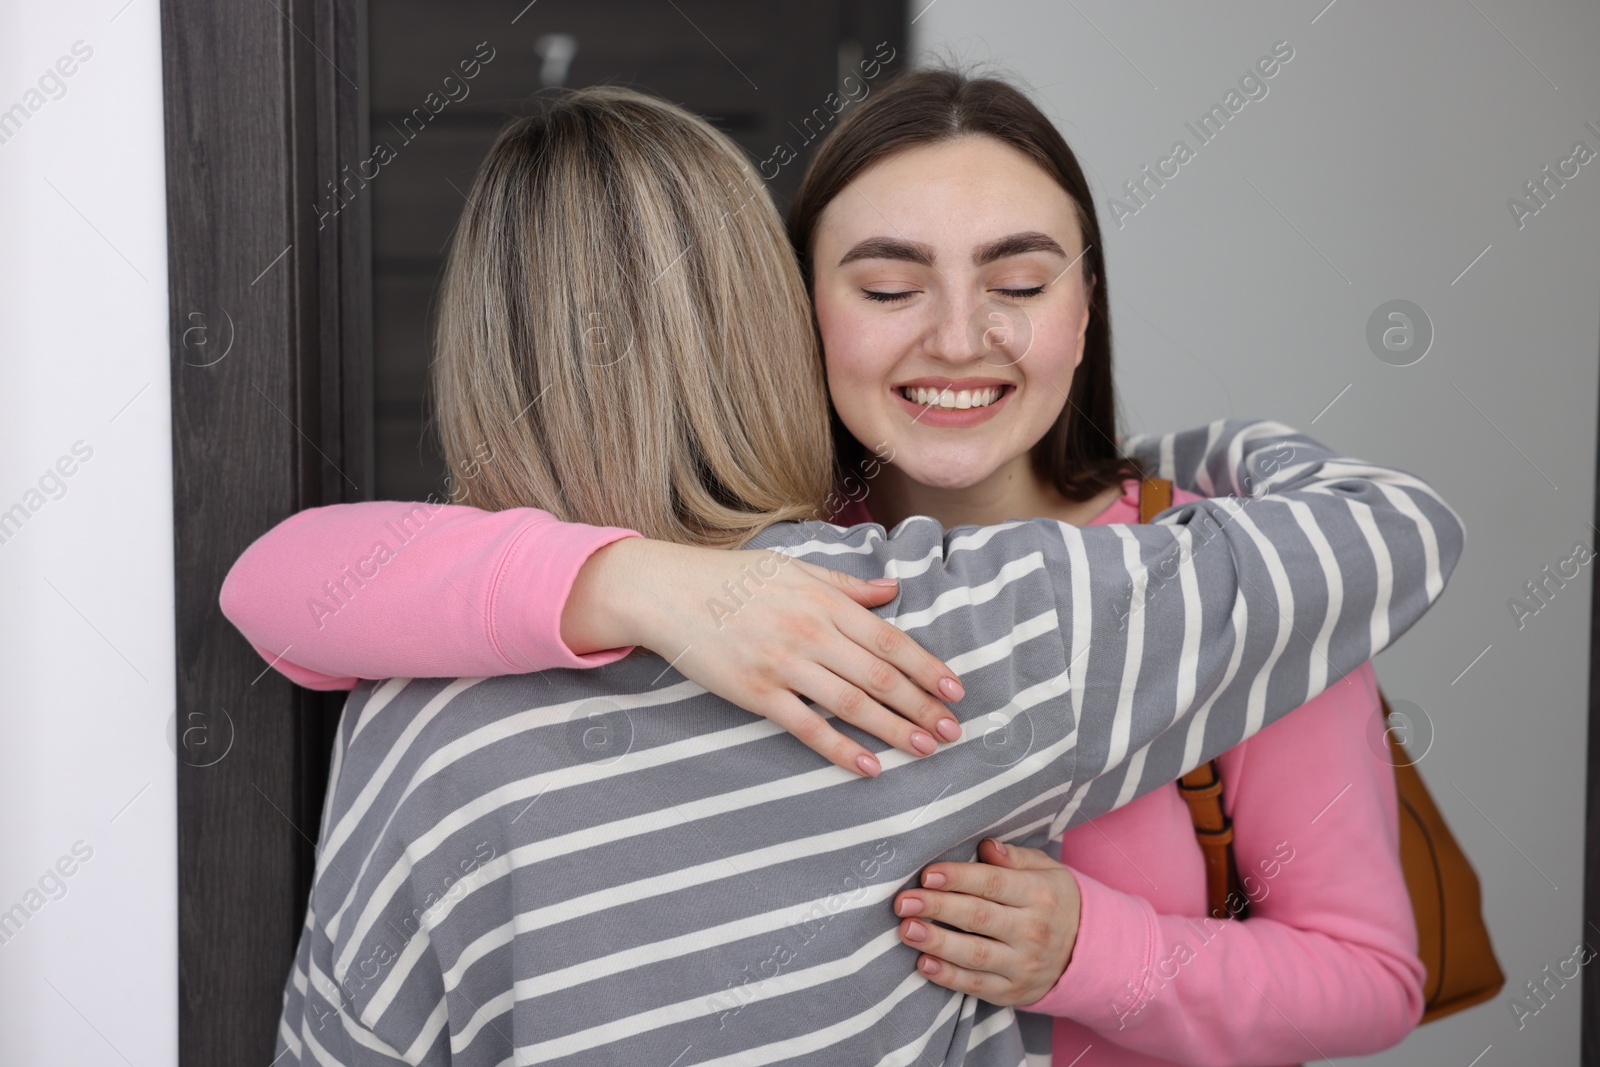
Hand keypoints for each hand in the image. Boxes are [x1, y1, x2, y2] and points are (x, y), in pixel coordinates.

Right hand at [563, 538, 965, 776]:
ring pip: (852, 704)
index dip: (927, 668)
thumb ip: (846, 585)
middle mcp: (811, 633)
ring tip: (926, 749)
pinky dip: (841, 749)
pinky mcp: (757, 693)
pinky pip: (807, 727)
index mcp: (824, 601)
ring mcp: (784, 665)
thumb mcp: (794, 569)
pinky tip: (869, 766)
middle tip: (953, 731)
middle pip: (879, 677)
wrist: (668, 592)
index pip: (889, 640)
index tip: (955, 691)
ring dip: (895, 729)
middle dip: (922, 706)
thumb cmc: (732, 577)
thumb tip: (892, 590)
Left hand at [894, 838, 1080, 1005]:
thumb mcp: (1047, 871)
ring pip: (975, 954)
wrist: (1088, 953)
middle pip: (978, 917)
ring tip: (907, 929)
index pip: (993, 883)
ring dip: (937, 942)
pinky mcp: (1012, 991)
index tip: (927, 875)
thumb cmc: (1054, 901)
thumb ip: (1015, 857)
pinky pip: (976, 985)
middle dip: (938, 908)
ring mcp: (1023, 965)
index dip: (958, 878)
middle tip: (904, 901)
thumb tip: (986, 846)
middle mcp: (1033, 931)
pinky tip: (923, 963)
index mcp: (1039, 894)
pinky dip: (948, 976)